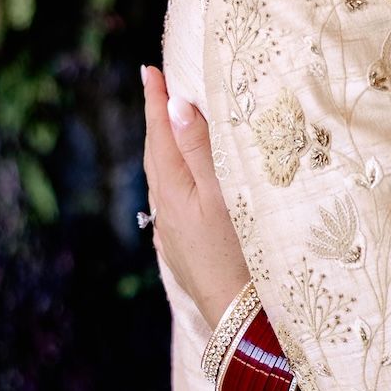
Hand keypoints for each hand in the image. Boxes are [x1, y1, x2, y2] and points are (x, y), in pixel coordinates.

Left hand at [141, 65, 250, 330]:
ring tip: (170, 129)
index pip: (162, 134)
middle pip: (157, 155)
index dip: (157, 101)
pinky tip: (185, 185)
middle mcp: (167, 210)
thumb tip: (177, 106)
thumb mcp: (224, 195)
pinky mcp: (185, 252)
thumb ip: (200, 150)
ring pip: (164, 180)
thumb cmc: (240, 253)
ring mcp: (174, 233)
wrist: (241, 320)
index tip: (149, 70)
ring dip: (166, 150)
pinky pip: (173, 202)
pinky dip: (176, 179)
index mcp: (174, 189)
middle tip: (157, 90)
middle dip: (158, 121)